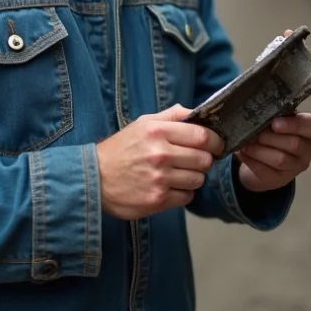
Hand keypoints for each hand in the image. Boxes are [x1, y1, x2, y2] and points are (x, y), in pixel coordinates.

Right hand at [96, 104, 224, 219]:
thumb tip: (197, 111)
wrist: (93, 179)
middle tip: (196, 161)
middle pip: (204, 159)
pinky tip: (170, 186)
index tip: (216, 144)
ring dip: (194, 177)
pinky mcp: (157, 199)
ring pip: (198, 179)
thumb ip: (171, 116)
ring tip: (179, 174)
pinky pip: (187, 196)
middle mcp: (160, 154)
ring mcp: (160, 178)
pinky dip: (183, 192)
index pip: (203, 136)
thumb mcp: (142, 123)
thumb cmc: (120, 150)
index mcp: (158, 132)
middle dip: (205, 160)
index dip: (216, 141)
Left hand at [236, 111, 310, 192]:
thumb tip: (261, 113)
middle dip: (270, 137)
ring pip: (279, 159)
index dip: (294, 125)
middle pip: (295, 144)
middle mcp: (310, 149)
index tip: (274, 123)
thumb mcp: (280, 119)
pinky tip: (243, 152)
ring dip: (259, 150)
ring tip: (245, 143)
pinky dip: (251, 160)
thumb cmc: (275, 131)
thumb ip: (277, 115)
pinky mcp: (281, 179)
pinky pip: (265, 171)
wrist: (267, 158)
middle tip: (255, 133)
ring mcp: (297, 167)